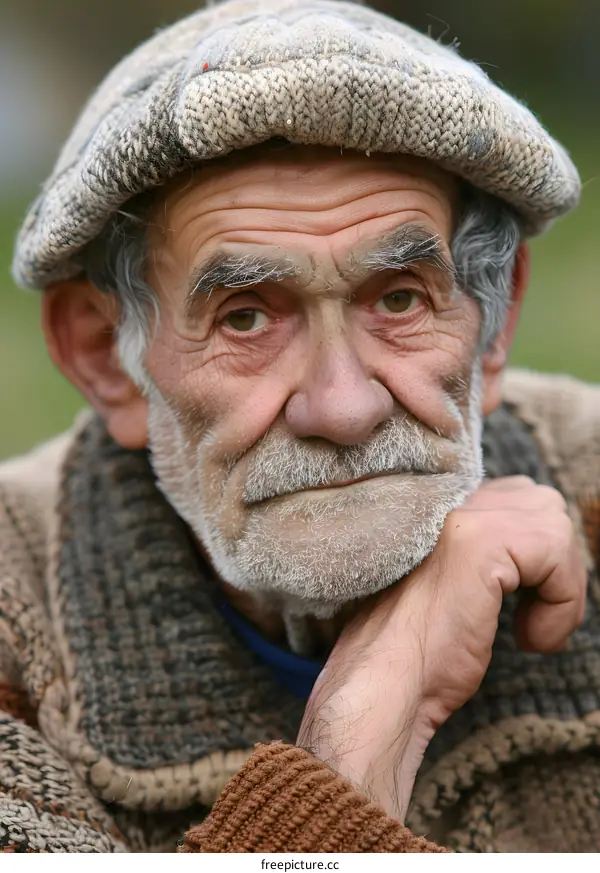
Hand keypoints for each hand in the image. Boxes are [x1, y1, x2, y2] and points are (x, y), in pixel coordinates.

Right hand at [297, 477, 586, 820]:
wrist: (384, 681)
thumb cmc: (416, 650)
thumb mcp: (457, 585)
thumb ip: (486, 554)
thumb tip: (543, 555)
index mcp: (436, 502)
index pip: (515, 496)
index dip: (531, 552)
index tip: (522, 604)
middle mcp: (446, 496)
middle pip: (540, 503)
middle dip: (553, 564)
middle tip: (532, 619)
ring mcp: (460, 513)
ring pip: (555, 525)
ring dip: (560, 587)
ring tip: (529, 632)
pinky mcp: (479, 540)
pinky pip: (556, 552)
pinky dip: (561, 603)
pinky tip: (529, 639)